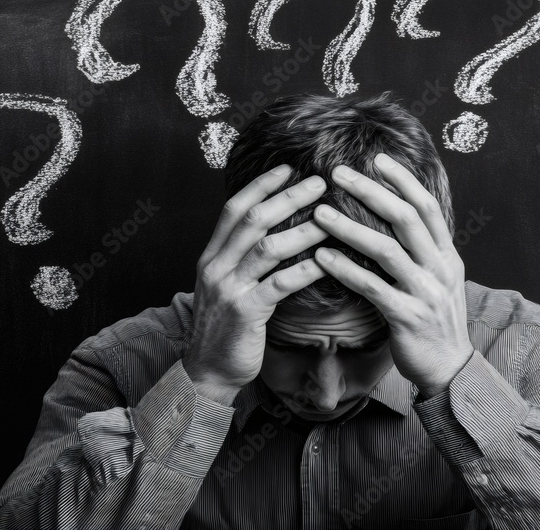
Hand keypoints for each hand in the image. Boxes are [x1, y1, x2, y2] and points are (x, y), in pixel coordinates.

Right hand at [182, 166, 329, 404]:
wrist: (208, 370)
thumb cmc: (226, 327)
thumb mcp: (226, 286)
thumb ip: (242, 259)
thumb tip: (272, 230)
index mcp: (211, 256)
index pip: (234, 209)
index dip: (261, 185)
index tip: (289, 168)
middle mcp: (216, 267)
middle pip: (253, 220)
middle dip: (288, 198)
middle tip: (320, 183)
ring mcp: (229, 289)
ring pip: (268, 249)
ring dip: (303, 230)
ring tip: (331, 218)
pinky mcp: (246, 313)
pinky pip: (280, 284)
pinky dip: (306, 270)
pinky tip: (328, 261)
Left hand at [311, 153, 472, 396]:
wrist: (449, 369)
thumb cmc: (434, 321)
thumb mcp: (438, 279)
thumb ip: (422, 250)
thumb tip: (399, 217)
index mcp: (446, 255)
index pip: (426, 206)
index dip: (403, 180)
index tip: (377, 158)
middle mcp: (439, 268)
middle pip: (406, 218)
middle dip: (371, 191)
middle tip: (339, 173)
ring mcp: (424, 292)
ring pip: (386, 250)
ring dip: (350, 228)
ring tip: (319, 213)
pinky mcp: (406, 317)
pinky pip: (372, 287)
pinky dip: (345, 269)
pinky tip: (322, 257)